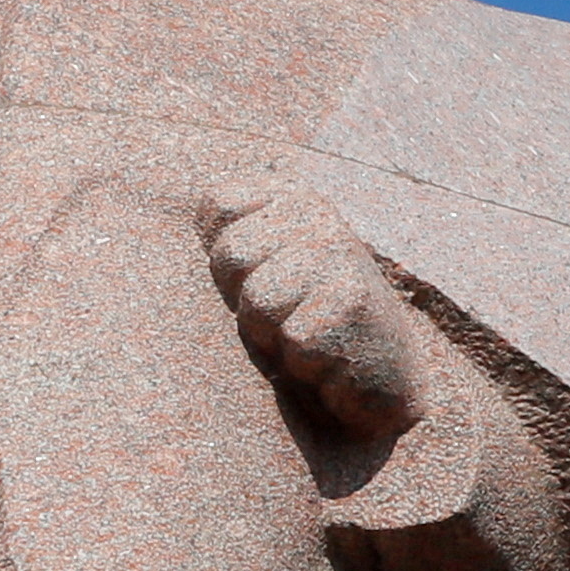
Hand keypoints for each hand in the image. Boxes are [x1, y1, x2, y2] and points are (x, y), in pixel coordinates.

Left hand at [206, 175, 444, 436]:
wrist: (382, 373)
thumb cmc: (305, 320)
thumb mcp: (266, 266)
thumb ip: (230, 235)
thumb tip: (187, 214)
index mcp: (291, 197)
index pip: (219, 204)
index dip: (224, 260)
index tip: (258, 278)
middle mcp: (318, 213)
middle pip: (231, 254)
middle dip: (245, 301)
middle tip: (285, 313)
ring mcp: (339, 253)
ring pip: (259, 302)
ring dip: (273, 336)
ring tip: (305, 335)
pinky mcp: (353, 301)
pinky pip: (293, 339)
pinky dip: (304, 360)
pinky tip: (330, 355)